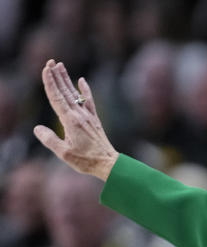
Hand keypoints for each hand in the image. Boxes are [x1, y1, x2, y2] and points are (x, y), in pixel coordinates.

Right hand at [33, 60, 118, 180]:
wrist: (108, 163)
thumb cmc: (86, 160)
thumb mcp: (64, 153)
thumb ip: (50, 140)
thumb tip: (38, 128)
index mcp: (71, 121)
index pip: (57, 98)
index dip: (50, 83)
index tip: (45, 69)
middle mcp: (80, 115)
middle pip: (65, 92)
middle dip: (57, 76)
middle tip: (50, 61)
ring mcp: (88, 116)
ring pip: (75, 94)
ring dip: (67, 79)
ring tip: (60, 66)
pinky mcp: (94, 119)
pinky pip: (89, 101)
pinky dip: (85, 90)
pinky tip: (82, 80)